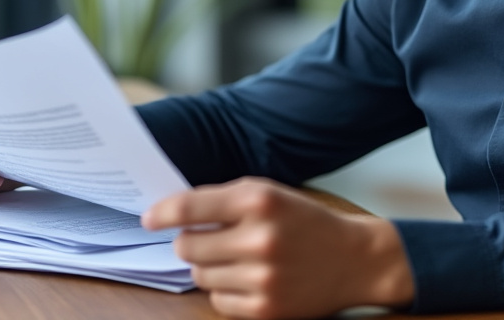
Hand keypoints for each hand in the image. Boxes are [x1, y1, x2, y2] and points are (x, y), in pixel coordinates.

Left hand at [141, 177, 413, 318]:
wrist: (354, 260)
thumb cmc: (304, 222)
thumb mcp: (269, 194)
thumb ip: (223, 200)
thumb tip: (173, 214)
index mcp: (258, 201)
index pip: (191, 207)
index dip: (163, 213)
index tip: (149, 218)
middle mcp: (260, 238)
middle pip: (188, 246)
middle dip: (191, 241)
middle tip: (205, 238)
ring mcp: (263, 277)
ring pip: (200, 275)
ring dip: (209, 266)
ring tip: (235, 258)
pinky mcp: (267, 308)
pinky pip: (218, 301)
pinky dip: (225, 290)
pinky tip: (247, 279)